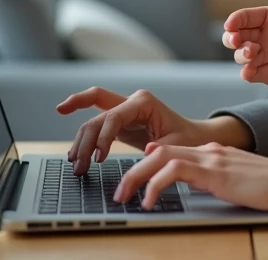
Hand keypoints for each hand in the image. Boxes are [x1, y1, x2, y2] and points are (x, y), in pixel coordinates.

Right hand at [57, 87, 208, 175]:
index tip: (98, 160)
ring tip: (74, 163)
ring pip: (93, 119)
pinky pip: (96, 123)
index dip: (103, 138)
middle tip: (78, 165)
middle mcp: (131, 102)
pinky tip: (73, 149)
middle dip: (85, 140)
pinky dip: (84, 136)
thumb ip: (155, 154)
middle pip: (98, 114)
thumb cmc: (188, 139)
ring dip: (80, 140)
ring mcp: (124, 111)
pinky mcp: (120, 122)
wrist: (194, 136)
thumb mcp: (174, 147)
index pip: (114, 117)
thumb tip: (137, 164)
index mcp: (144, 102)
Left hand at [116, 141, 267, 212]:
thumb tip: (197, 189)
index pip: (171, 150)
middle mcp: (209, 150)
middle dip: (132, 170)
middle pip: (158, 150)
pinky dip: (154, 185)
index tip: (132, 179)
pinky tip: (150, 202)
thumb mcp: (239, 182)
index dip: (147, 162)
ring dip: (135, 177)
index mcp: (214, 153)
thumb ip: (217, 180)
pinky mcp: (215, 171)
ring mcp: (212, 158)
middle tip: (119, 191)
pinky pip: (173, 171)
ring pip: (159, 157)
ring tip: (124, 197)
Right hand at [221, 0, 267, 88]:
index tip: (231, 24)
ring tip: (253, 52)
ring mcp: (264, 55)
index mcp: (267, 18)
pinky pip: (253, 74)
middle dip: (231, 38)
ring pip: (241, 56)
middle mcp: (261, 36)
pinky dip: (248, 73)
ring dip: (241, 55)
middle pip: (235, 36)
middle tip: (236, 39)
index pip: (244, 17)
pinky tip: (249, 71)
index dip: (235, 20)